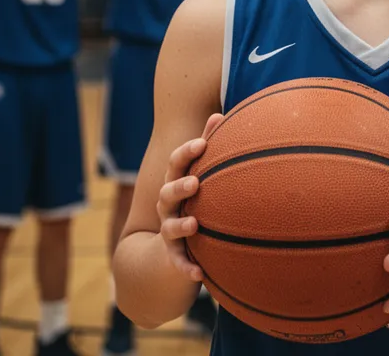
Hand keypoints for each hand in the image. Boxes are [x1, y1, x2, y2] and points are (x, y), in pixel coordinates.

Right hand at [156, 112, 223, 281]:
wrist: (171, 241)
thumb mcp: (197, 172)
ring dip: (180, 225)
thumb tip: (220, 113)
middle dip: (179, 187)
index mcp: (176, 182)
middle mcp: (168, 205)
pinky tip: (199, 274)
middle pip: (168, 192)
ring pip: (169, 227)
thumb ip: (208, 144)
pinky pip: (179, 262)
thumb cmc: (193, 197)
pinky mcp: (175, 254)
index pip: (176, 163)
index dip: (187, 153)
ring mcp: (169, 229)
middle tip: (195, 182)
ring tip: (194, 225)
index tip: (202, 143)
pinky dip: (186, 268)